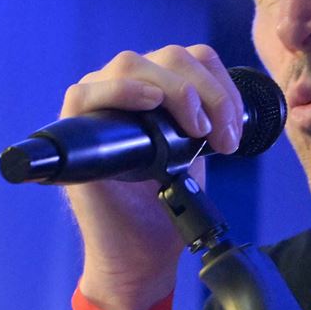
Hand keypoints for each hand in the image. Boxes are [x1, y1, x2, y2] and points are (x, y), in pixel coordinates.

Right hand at [63, 44, 244, 309]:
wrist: (142, 253)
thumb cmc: (167, 205)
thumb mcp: (196, 152)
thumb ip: (207, 119)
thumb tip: (237, 106)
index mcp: (156, 89)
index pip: (191, 58)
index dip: (220, 84)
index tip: (236, 128)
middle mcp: (124, 88)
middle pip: (168, 56)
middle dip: (207, 93)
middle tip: (222, 138)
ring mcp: (96, 104)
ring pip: (133, 63)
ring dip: (176, 92)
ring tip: (196, 132)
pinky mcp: (73, 129)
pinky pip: (86, 91)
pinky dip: (120, 90)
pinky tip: (149, 101)